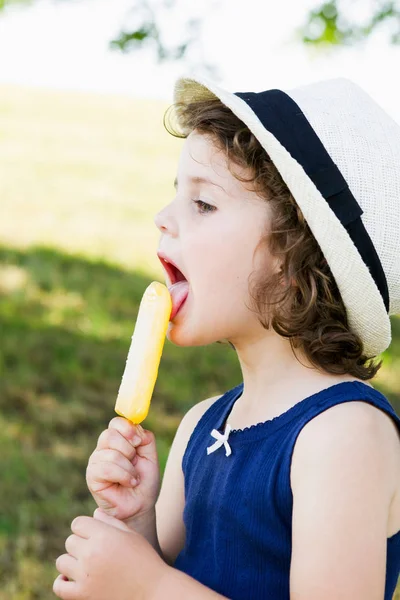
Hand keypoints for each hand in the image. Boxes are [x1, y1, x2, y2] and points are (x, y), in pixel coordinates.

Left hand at [53, 510, 168, 599]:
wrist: (153, 590)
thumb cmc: (145, 559)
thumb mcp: (131, 535)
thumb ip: (110, 522)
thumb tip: (94, 514)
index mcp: (104, 536)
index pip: (78, 523)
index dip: (86, 528)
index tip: (95, 535)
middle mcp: (91, 553)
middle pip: (70, 541)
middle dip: (81, 544)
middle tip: (96, 551)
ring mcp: (85, 576)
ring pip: (62, 561)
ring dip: (72, 562)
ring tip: (87, 565)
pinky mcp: (83, 595)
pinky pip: (59, 586)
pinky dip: (62, 582)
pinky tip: (72, 579)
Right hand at [86, 417, 159, 521]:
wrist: (141, 505)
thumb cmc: (144, 481)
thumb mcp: (151, 456)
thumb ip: (146, 438)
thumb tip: (136, 427)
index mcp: (117, 440)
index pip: (116, 423)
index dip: (127, 428)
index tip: (138, 441)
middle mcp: (103, 448)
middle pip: (110, 434)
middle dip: (129, 449)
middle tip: (135, 461)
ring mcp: (95, 462)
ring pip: (111, 454)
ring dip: (129, 468)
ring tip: (134, 478)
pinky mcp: (92, 477)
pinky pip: (106, 468)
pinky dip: (123, 476)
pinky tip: (129, 483)